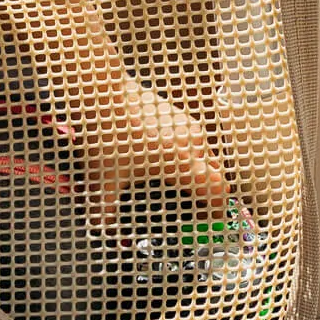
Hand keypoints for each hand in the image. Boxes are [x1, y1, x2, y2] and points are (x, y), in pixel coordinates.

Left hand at [75, 75, 230, 228]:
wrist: (101, 93)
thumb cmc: (108, 132)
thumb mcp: (105, 179)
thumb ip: (104, 208)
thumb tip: (102, 225)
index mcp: (183, 162)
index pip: (217, 191)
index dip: (216, 209)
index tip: (210, 220)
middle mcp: (192, 142)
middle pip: (216, 173)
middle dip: (208, 191)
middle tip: (193, 204)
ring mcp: (186, 125)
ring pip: (205, 153)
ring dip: (198, 169)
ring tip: (177, 180)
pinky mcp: (177, 112)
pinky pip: (193, 138)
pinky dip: (187, 151)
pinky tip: (164, 157)